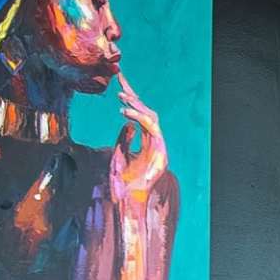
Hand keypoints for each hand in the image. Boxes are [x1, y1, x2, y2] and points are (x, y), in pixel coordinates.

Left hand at [106, 78, 168, 204]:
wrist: (128, 199)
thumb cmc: (122, 181)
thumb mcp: (119, 154)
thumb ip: (124, 139)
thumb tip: (127, 123)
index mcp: (146, 141)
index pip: (139, 115)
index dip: (130, 99)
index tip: (119, 83)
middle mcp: (154, 142)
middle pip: (147, 112)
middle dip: (134, 95)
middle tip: (120, 80)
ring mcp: (159, 147)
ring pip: (151, 118)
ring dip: (136, 105)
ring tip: (121, 96)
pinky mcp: (160, 152)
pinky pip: (152, 129)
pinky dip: (139, 119)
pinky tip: (125, 113)